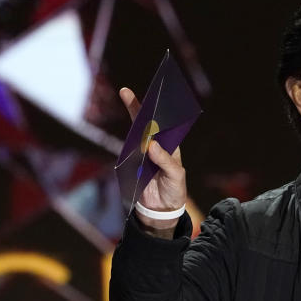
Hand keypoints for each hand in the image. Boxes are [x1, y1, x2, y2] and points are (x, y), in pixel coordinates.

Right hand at [119, 87, 187, 233]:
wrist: (161, 209)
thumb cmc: (174, 189)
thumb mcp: (175, 176)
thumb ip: (165, 161)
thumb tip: (150, 145)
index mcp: (170, 147)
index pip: (164, 126)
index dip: (159, 111)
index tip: (154, 96)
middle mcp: (156, 147)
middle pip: (146, 125)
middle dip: (138, 107)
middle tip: (126, 91)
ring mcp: (142, 154)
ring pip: (135, 135)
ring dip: (131, 120)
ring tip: (126, 98)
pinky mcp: (132, 163)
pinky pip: (126, 150)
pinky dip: (125, 140)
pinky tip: (125, 129)